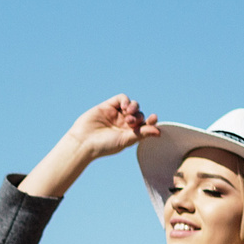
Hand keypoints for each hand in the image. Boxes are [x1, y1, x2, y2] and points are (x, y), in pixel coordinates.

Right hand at [21, 94, 161, 197]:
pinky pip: (121, 98)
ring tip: (128, 113)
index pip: (145, 124)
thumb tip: (160, 131)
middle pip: (140, 114)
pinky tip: (124, 106)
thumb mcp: (126, 140)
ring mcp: (116, 114)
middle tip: (131, 122)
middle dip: (139, 116)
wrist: (84, 142)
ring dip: (134, 107)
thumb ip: (142, 133)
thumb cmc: (104, 145)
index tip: (153, 118)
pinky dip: (125, 100)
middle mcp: (124, 123)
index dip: (151, 120)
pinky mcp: (108, 106)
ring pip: (132, 105)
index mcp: (130, 133)